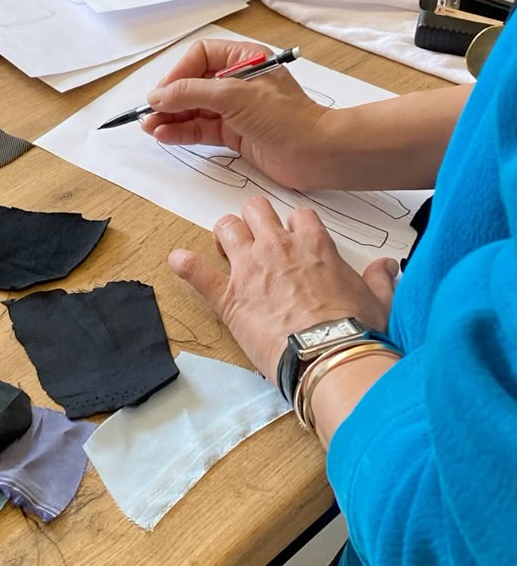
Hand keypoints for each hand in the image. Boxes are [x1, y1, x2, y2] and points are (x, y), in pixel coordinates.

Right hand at [142, 38, 333, 189]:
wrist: (316, 153)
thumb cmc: (286, 117)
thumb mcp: (234, 96)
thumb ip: (192, 93)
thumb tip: (159, 95)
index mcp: (243, 59)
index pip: (200, 57)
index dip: (178, 73)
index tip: (163, 92)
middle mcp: (237, 82)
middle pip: (193, 84)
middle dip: (170, 98)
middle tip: (149, 113)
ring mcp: (236, 109)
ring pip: (194, 109)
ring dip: (172, 117)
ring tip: (151, 127)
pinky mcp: (235, 134)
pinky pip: (202, 129)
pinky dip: (182, 131)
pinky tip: (165, 135)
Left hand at [168, 195, 398, 384]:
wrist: (330, 356)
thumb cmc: (355, 330)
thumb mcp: (378, 300)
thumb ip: (380, 279)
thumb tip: (388, 267)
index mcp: (315, 245)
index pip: (299, 216)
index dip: (294, 225)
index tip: (293, 236)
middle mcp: (279, 248)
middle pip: (257, 209)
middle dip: (254, 219)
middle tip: (255, 236)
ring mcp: (250, 269)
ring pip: (228, 228)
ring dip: (225, 234)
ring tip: (225, 246)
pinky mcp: (229, 297)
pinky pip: (200, 273)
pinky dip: (187, 266)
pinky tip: (178, 260)